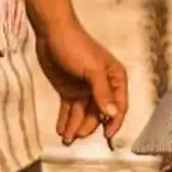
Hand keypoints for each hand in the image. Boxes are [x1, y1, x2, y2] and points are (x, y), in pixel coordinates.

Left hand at [36, 18, 127, 144]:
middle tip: (76, 136)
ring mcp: (85, 89)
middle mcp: (102, 86)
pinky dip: (66, 120)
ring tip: (66, 139)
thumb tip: (113, 114)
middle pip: (99, 113)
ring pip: (83, 113)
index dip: (114, 122)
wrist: (51, 32)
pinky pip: (69, 109)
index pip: (119, 106)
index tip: (107, 136)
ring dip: (75, 126)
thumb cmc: (76, 45)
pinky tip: (61, 130)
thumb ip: (103, 93)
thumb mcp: (92, 70)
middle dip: (89, 126)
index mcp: (115, 79)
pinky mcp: (69, 90)